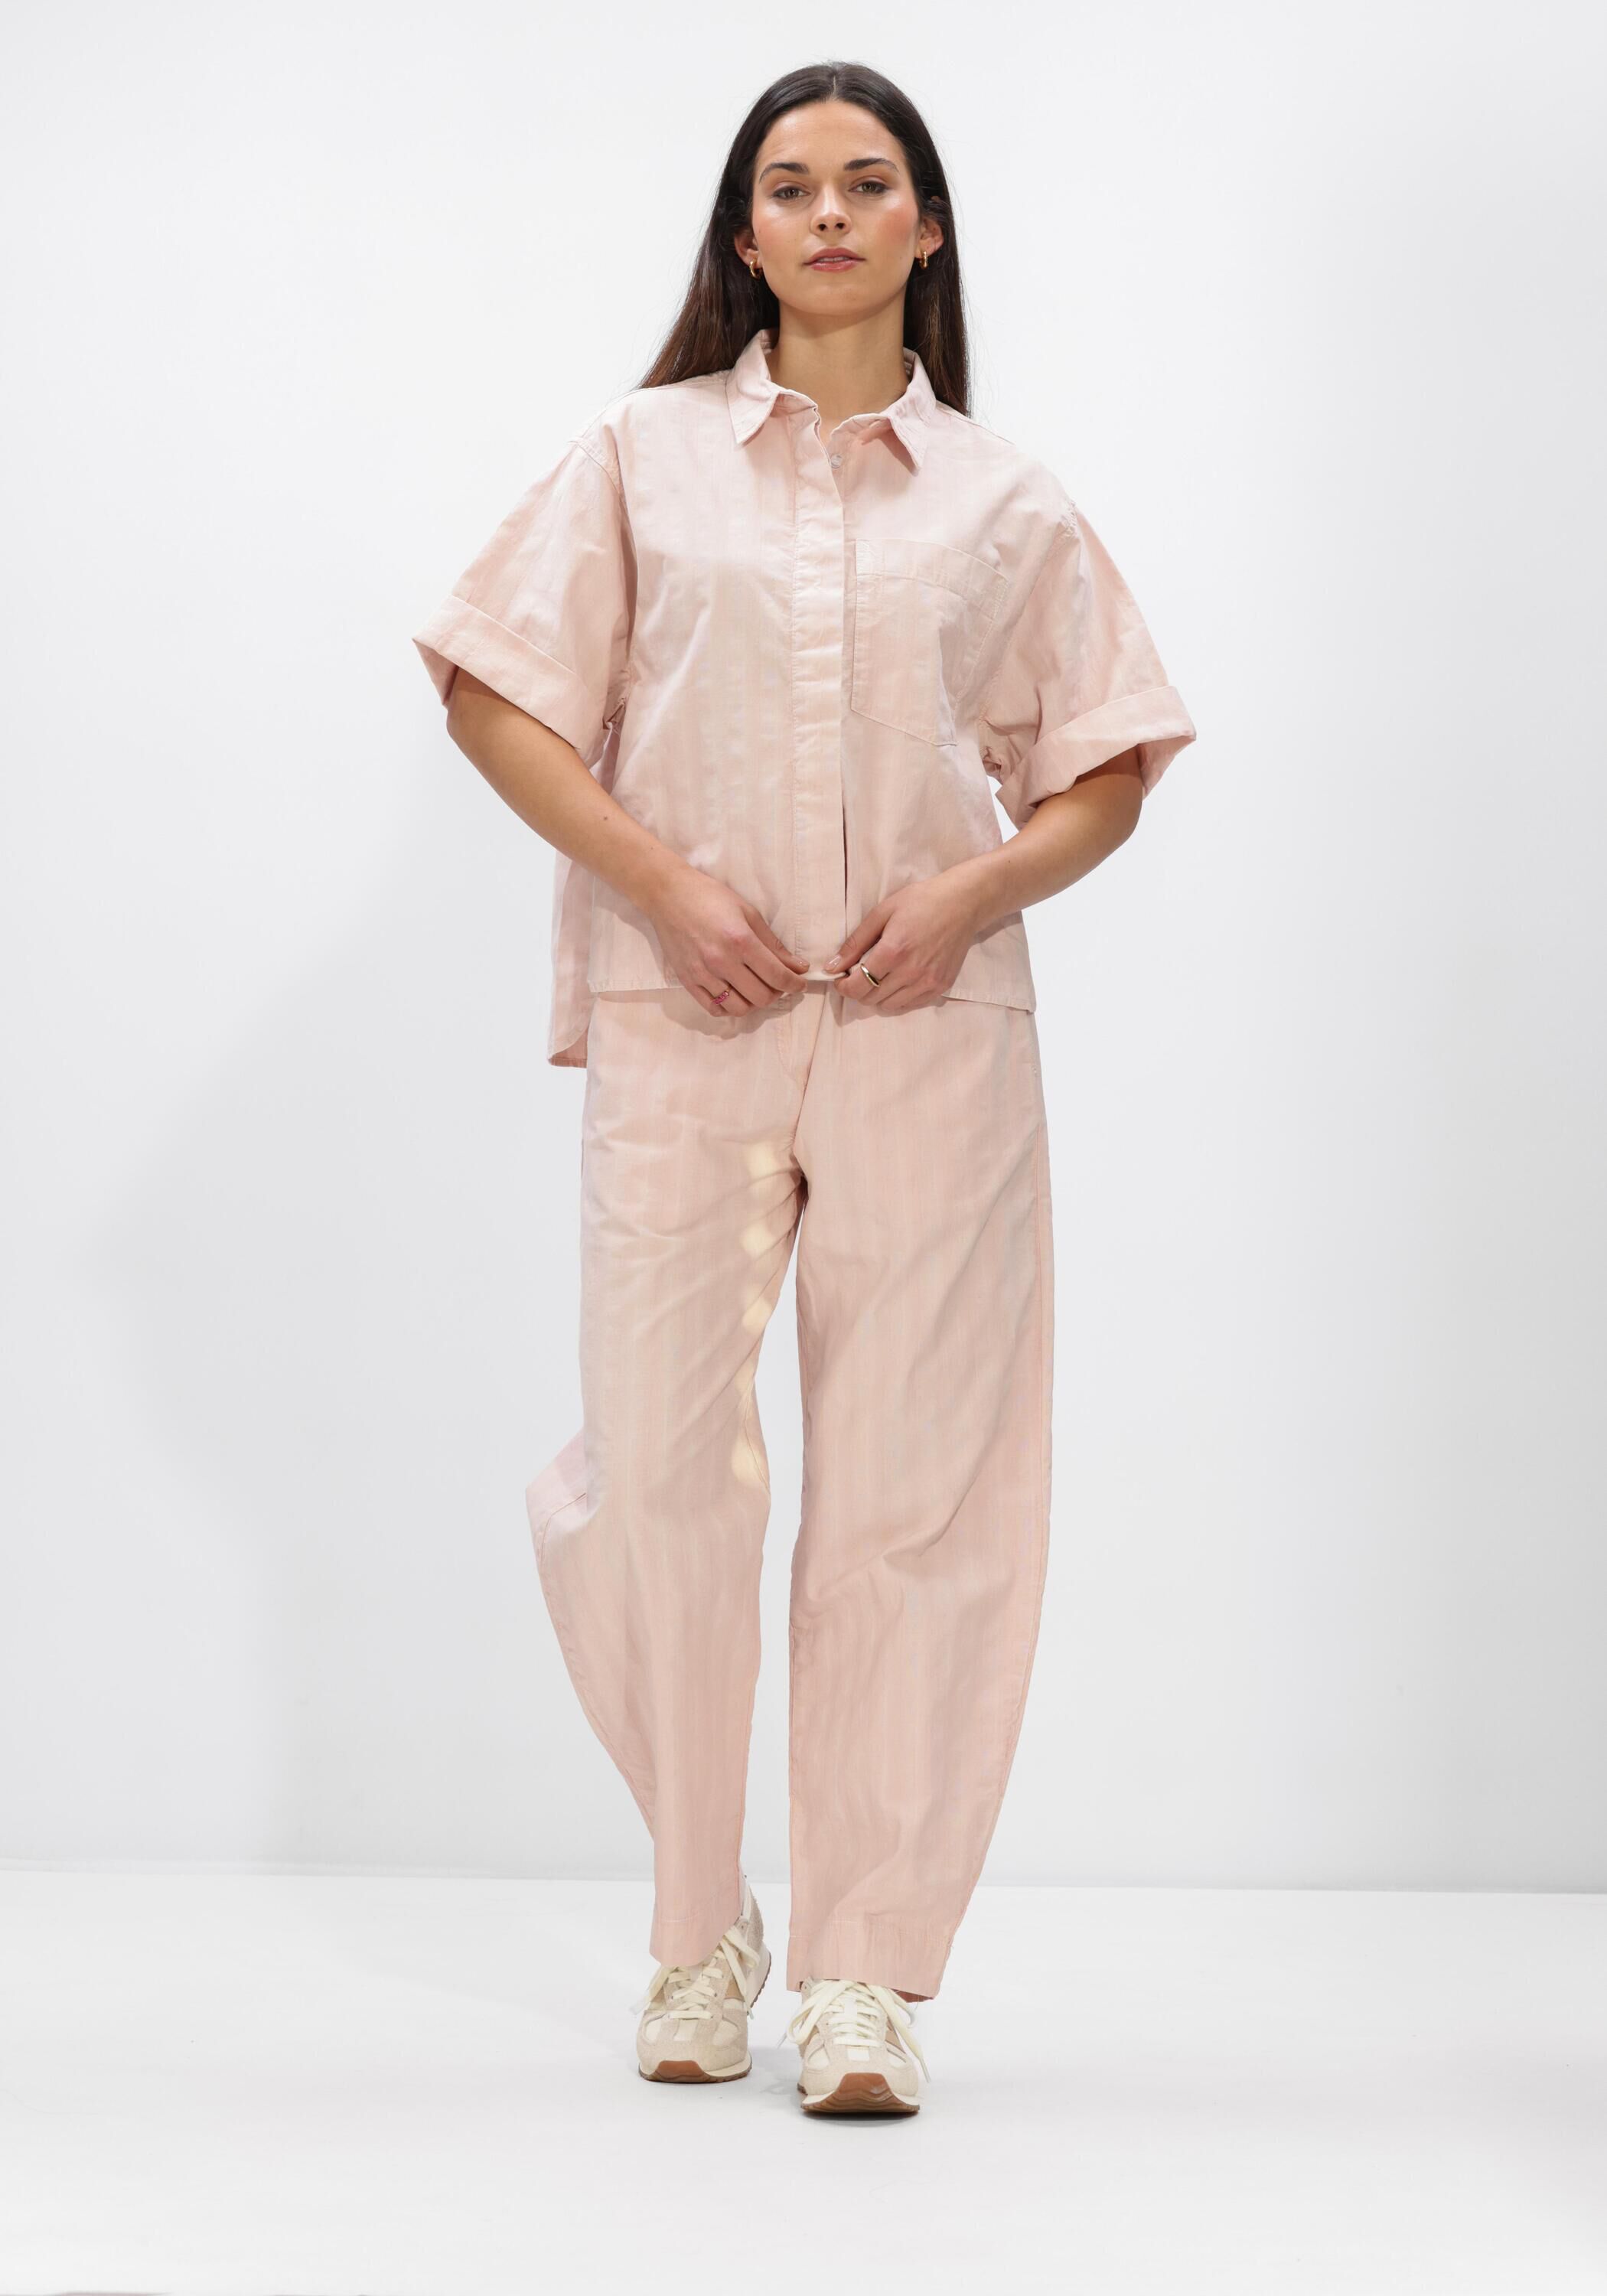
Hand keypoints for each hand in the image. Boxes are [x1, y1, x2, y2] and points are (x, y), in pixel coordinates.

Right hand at [645, 861, 808, 1016]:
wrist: (668, 895)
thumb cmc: (710, 898)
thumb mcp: (748, 913)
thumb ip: (773, 944)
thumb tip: (798, 966)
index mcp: (741, 941)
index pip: (777, 976)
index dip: (795, 984)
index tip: (800, 982)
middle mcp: (722, 962)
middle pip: (761, 997)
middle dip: (777, 993)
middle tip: (777, 982)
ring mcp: (703, 974)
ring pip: (739, 1008)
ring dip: (753, 1002)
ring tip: (754, 988)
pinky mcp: (687, 981)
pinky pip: (714, 1008)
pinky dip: (729, 1007)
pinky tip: (734, 994)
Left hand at [827, 871, 983, 1012]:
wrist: (963, 903)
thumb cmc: (921, 901)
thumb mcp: (882, 913)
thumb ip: (855, 942)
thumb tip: (832, 965)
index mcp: (893, 951)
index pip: (858, 986)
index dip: (843, 986)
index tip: (840, 979)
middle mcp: (911, 972)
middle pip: (871, 998)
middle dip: (858, 990)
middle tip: (857, 975)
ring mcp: (928, 982)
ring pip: (889, 1006)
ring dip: (877, 996)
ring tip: (878, 977)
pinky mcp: (941, 987)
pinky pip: (910, 1005)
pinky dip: (897, 998)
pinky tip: (898, 981)